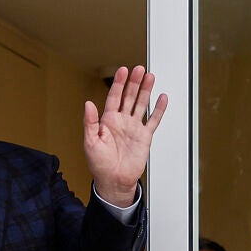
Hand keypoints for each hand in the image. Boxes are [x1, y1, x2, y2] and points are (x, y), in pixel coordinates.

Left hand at [84, 65, 168, 206]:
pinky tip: (162, 98)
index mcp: (107, 121)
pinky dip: (158, 110)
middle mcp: (121, 122)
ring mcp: (134, 128)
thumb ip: (90, 122)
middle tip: (139, 69)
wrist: (114, 181)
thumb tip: (89, 104)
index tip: (123, 71)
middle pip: (129, 97)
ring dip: (146, 91)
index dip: (118, 84)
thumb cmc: (100, 164)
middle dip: (134, 83)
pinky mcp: (144, 137)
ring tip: (150, 77)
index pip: (114, 97)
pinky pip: (153, 120)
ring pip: (141, 105)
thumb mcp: (90, 142)